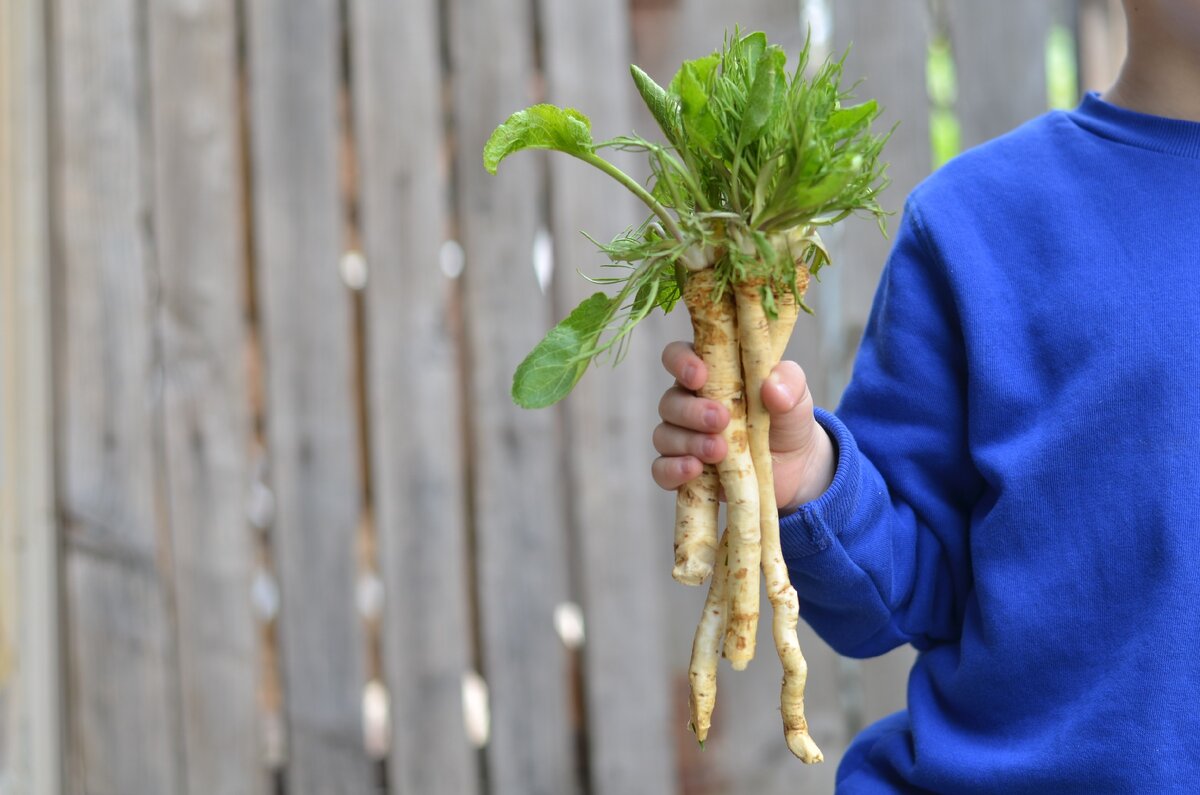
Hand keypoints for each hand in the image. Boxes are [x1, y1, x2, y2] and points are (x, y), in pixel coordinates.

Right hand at [651, 341, 835, 511]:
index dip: (680, 362)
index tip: (700, 376)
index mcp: (708, 374)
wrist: (796, 464)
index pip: (677, 356)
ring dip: (689, 443)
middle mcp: (688, 403)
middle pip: (669, 402)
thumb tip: (772, 388)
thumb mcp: (796, 395)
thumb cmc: (786, 416)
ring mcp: (683, 439)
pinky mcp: (685, 471)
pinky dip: (673, 470)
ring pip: (664, 436)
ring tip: (720, 451)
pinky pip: (662, 470)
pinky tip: (694, 469)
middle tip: (721, 420)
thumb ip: (788, 383)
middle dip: (692, 412)